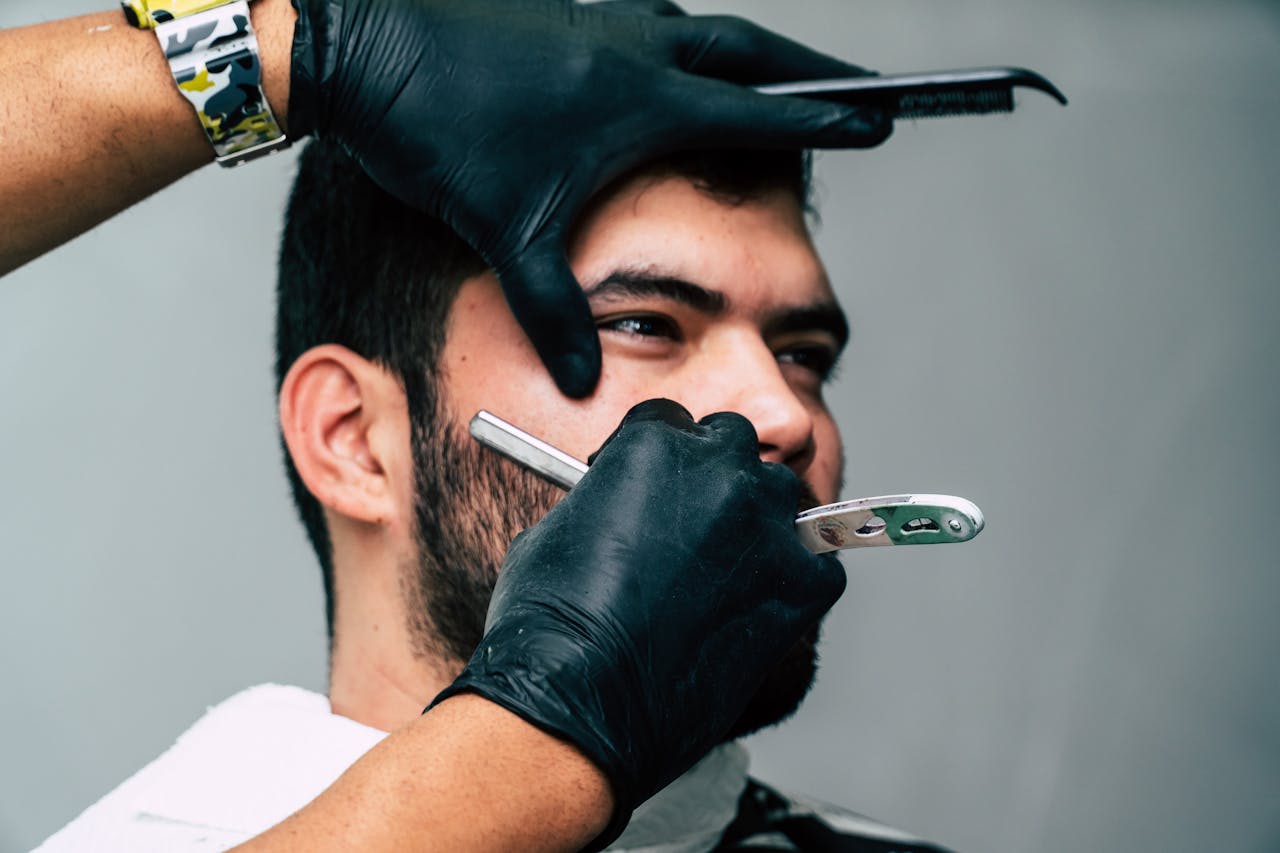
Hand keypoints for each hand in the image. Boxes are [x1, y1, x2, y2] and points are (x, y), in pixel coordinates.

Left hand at [289, 0, 889, 396]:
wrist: (363, 45)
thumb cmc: (438, 132)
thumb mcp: (506, 232)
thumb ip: (553, 311)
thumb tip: (586, 384)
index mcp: (638, 99)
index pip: (756, 112)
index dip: (822, 121)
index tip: (880, 121)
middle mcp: (633, 48)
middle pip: (748, 50)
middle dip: (809, 70)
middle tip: (856, 87)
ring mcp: (598, 21)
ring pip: (698, 27)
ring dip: (745, 51)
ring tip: (772, 75)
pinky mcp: (563, 14)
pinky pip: (646, 20)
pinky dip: (680, 42)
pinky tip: (666, 63)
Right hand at [429, 399, 846, 848]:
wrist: (579, 699)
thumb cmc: (552, 624)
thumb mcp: (557, 531)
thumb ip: (605, 501)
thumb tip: (621, 511)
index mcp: (653, 444)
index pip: (671, 423)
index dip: (658, 458)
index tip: (653, 488)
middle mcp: (719, 471)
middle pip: (733, 443)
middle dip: (712, 475)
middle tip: (691, 523)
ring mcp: (766, 526)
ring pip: (779, 497)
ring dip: (756, 521)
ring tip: (722, 572)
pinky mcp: (802, 586)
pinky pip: (818, 562)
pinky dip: (795, 580)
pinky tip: (757, 607)